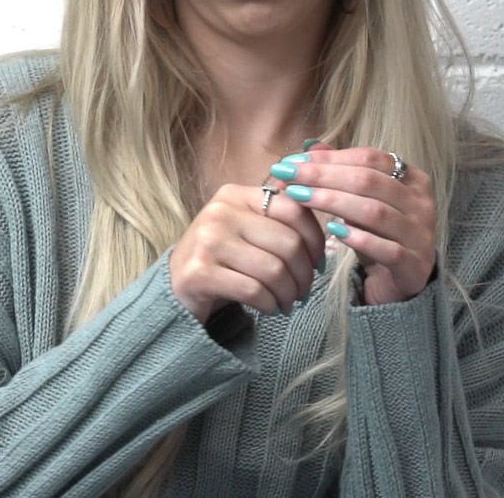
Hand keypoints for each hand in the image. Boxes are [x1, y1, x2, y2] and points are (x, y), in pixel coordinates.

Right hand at [168, 152, 330, 323]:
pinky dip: (270, 305)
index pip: (293, 210)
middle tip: (303, 291)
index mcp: (235, 195)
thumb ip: (277, 217)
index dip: (315, 239)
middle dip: (304, 274)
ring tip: (287, 302)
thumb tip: (327, 220)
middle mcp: (219, 212)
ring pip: (274, 270)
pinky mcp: (200, 273)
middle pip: (288, 243)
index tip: (318, 262)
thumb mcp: (245, 227)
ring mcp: (207, 241)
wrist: (177, 285)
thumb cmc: (221, 257)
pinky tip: (269, 308)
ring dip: (289, 294)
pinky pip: (254, 291)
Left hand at [268, 146, 435, 304]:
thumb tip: (310, 145)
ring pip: (374, 212)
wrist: (398, 282)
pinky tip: (333, 232)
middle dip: (324, 176)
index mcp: (412, 178)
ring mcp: (420, 235)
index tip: (294, 160)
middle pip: (369, 181)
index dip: (330, 158)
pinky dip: (358, 239)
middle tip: (288, 175)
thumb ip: (340, 171)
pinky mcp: (413, 265)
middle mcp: (421, 203)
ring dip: (333, 202)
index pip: (369, 158)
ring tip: (301, 197)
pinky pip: (386, 249)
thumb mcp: (360, 199)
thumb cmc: (376, 233)